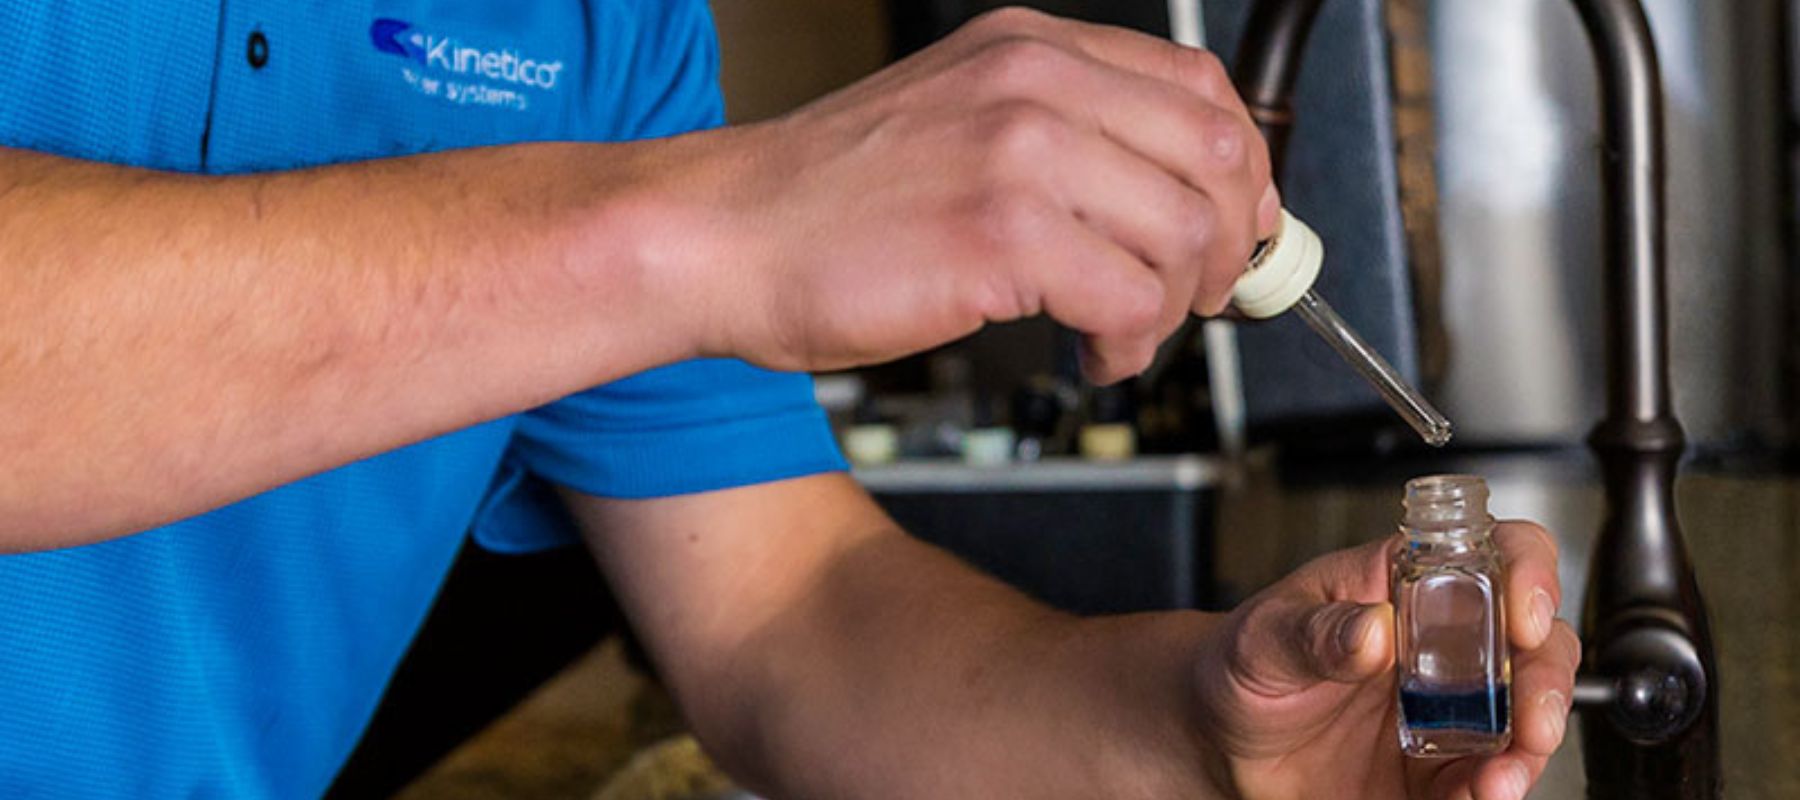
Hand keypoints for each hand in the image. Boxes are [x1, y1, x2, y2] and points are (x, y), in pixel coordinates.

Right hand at [673, 7, 1278, 382]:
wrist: (718, 237)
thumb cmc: (822, 203)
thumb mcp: (952, 121)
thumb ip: (1058, 138)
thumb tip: (1168, 199)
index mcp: (1029, 49)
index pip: (1198, 87)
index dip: (1238, 169)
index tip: (1233, 225)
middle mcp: (1034, 83)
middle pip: (1216, 156)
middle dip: (1225, 245)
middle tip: (1198, 295)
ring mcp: (1021, 152)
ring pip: (1184, 234)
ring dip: (1175, 306)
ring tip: (1124, 335)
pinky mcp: (1002, 234)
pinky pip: (1131, 300)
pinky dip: (1131, 346)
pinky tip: (1093, 356)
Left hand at [1192, 523, 1579, 799]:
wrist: (1217, 738)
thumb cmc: (1242, 662)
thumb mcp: (1263, 638)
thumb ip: (1312, 633)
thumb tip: (1368, 630)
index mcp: (1407, 584)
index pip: (1495, 553)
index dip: (1527, 573)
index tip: (1524, 614)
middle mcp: (1445, 644)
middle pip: (1536, 642)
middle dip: (1547, 679)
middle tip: (1532, 716)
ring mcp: (1450, 709)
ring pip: (1526, 715)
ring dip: (1532, 745)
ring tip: (1504, 772)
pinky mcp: (1440, 771)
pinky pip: (1487, 779)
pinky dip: (1495, 788)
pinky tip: (1484, 792)